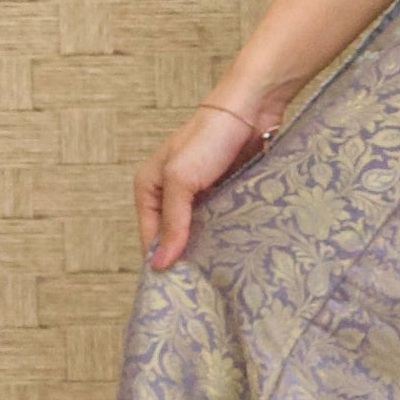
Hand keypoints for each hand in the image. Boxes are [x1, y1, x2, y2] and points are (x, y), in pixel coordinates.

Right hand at [134, 98, 280, 269]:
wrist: (250, 110)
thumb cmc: (209, 137)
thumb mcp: (182, 179)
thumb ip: (173, 222)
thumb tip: (159, 264)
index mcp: (149, 188)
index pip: (149, 237)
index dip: (160, 260)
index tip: (176, 289)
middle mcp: (170, 193)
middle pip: (173, 236)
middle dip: (184, 256)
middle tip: (200, 286)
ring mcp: (198, 194)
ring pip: (198, 231)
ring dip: (207, 247)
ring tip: (217, 274)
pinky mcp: (223, 193)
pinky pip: (220, 222)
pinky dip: (225, 234)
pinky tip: (234, 251)